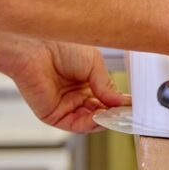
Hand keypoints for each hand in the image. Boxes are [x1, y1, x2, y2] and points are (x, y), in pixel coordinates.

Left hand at [6, 40, 129, 132]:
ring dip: (103, 120)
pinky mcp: (53, 114)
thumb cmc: (60, 45)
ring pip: (89, 121)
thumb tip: (121, 102)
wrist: (37, 46)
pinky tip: (99, 117)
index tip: (131, 106)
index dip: (118, 102)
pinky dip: (89, 124)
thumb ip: (107, 85)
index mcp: (84, 79)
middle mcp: (74, 93)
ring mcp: (64, 105)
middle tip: (126, 114)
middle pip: (99, 111)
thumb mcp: (94, 63)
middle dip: (113, 114)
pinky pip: (75, 124)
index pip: (105, 97)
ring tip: (115, 115)